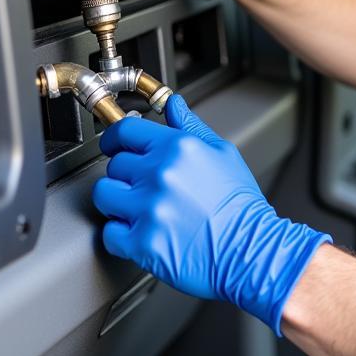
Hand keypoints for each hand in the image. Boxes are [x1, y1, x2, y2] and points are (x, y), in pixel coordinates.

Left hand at [94, 94, 330, 334]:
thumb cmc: (241, 206)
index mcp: (178, 148)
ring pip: (105, 196)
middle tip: (149, 189)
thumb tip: (172, 105)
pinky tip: (145, 232)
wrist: (251, 250)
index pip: (125, 132)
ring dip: (118, 203)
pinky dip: (122, 236)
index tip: (115, 147)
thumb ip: (191, 127)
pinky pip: (110, 233)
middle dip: (128, 176)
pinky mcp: (142, 242)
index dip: (115, 140)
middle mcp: (160, 174)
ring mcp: (149, 209)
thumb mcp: (223, 154)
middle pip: (114, 166)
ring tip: (143, 210)